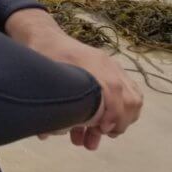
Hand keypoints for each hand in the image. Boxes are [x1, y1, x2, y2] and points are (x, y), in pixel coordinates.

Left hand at [6, 9, 142, 148]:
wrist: (42, 35)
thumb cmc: (41, 54)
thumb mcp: (44, 76)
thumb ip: (48, 102)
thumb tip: (45, 134)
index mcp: (93, 65)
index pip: (116, 93)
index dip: (113, 116)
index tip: (102, 130)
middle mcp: (107, 66)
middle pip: (130, 99)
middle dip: (119, 122)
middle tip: (102, 134)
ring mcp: (110, 67)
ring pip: (130, 98)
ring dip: (118, 120)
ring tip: (99, 135)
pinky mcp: (108, 71)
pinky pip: (125, 92)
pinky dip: (118, 110)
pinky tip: (102, 124)